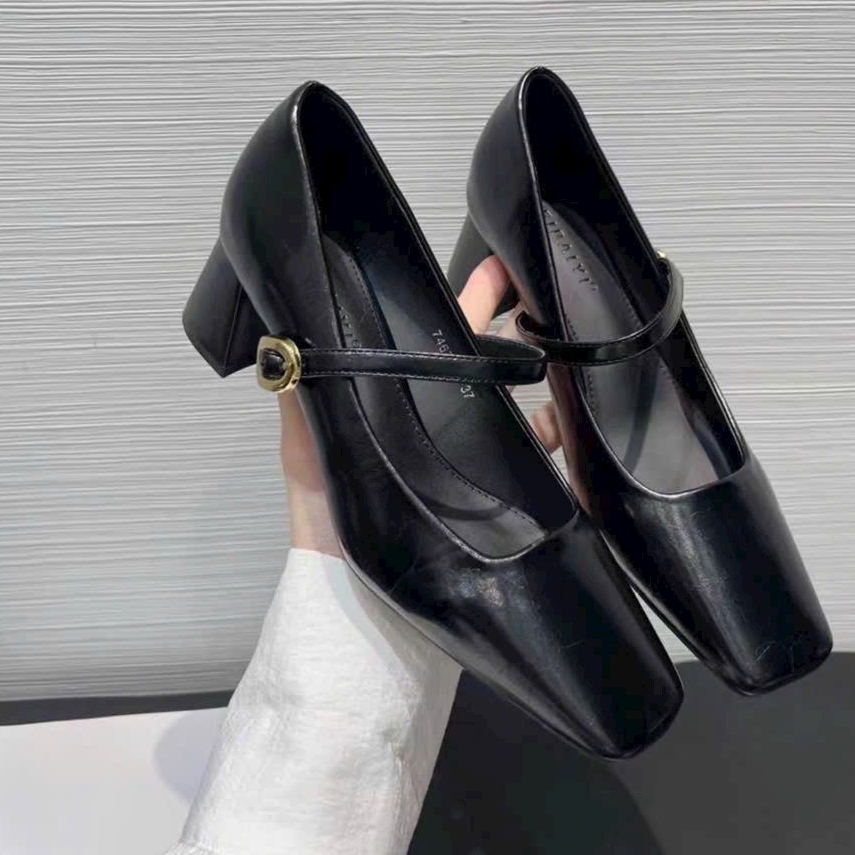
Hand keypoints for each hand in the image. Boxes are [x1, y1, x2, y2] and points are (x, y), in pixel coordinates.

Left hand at [279, 255, 562, 553]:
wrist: (358, 587)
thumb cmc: (325, 512)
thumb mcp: (306, 444)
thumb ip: (302, 393)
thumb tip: (286, 333)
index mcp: (393, 394)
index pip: (426, 334)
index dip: (457, 301)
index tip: (490, 267)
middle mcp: (434, 414)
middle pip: (477, 355)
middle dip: (508, 318)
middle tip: (537, 286)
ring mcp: (468, 449)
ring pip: (512, 394)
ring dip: (537, 369)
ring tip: (562, 341)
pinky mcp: (496, 485)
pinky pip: (536, 449)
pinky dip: (558, 429)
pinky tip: (567, 412)